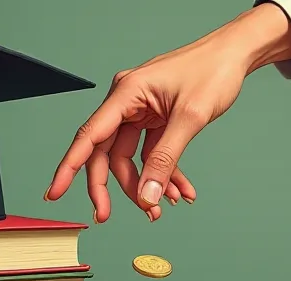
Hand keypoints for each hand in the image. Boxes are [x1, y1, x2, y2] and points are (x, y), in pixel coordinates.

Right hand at [46, 2, 290, 222]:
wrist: (236, 54)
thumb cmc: (213, 71)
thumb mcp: (190, 118)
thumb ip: (165, 159)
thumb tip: (146, 196)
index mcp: (126, 93)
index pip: (89, 137)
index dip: (68, 168)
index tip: (54, 192)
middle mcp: (126, 102)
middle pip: (105, 153)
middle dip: (112, 187)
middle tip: (106, 216)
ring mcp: (139, 111)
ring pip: (128, 158)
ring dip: (145, 184)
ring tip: (162, 206)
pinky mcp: (153, 119)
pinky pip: (148, 153)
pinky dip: (162, 173)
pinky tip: (177, 190)